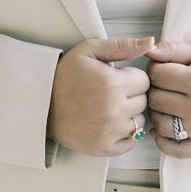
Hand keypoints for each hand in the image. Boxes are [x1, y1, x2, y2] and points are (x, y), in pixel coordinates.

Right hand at [46, 36, 153, 155]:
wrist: (41, 105)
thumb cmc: (63, 77)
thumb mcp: (89, 51)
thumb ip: (122, 46)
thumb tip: (149, 43)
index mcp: (112, 84)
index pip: (144, 81)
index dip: (130, 77)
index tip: (116, 79)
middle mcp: (114, 110)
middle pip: (143, 101)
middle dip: (131, 95)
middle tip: (109, 93)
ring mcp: (110, 131)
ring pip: (139, 121)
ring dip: (128, 114)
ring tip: (107, 107)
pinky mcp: (104, 148)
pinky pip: (131, 142)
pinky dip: (123, 134)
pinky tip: (108, 123)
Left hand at [145, 42, 190, 157]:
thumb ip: (173, 50)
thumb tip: (148, 51)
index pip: (156, 74)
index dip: (155, 69)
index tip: (163, 69)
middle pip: (155, 99)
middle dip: (155, 89)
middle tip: (165, 86)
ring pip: (159, 123)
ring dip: (157, 112)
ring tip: (166, 103)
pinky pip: (173, 149)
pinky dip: (162, 141)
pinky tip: (161, 129)